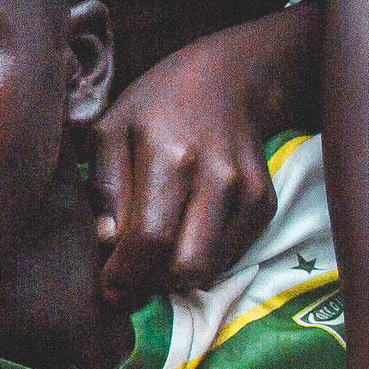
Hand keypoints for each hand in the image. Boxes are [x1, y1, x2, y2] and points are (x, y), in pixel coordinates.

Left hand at [95, 28, 286, 299]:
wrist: (230, 80)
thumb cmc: (156, 106)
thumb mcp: (111, 129)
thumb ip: (104, 186)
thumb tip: (106, 242)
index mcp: (167, 154)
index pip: (148, 236)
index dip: (126, 273)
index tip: (108, 287)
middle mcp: (214, 175)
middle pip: (185, 264)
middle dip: (150, 284)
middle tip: (128, 278)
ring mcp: (246, 190)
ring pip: (211, 268)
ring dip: (176, 278)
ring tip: (151, 260)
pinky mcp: (265, 202)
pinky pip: (232, 257)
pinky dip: (204, 261)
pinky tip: (182, 240)